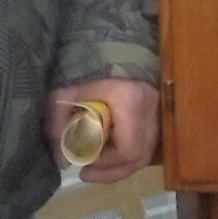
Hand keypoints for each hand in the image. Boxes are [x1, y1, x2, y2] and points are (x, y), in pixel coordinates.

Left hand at [44, 77, 159, 182]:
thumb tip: (62, 161)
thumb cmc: (86, 66)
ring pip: (146, 153)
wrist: (109, 45)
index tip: (83, 161)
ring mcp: (159, 112)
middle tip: (86, 173)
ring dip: (120, 165)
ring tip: (95, 168)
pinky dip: (128, 155)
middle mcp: (152, 109)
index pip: (127, 150)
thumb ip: (59, 125)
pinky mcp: (157, 113)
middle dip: (111, 171)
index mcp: (131, 101)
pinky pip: (147, 145)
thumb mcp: (65, 92)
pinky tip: (110, 155)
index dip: (105, 163)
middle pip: (139, 157)